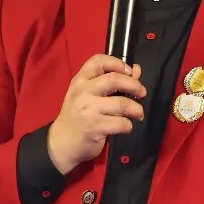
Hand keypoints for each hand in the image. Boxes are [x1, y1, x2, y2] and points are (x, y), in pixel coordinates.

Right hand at [47, 55, 146, 173]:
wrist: (61, 142)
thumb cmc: (78, 117)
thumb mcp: (88, 96)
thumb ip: (111, 82)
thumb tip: (136, 70)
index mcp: (80, 81)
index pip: (98, 61)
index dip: (118, 63)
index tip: (129, 71)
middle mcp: (82, 92)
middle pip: (115, 79)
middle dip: (135, 85)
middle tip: (141, 92)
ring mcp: (88, 110)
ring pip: (122, 103)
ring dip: (136, 109)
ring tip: (138, 113)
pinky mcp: (95, 127)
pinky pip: (121, 123)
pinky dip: (128, 125)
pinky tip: (126, 126)